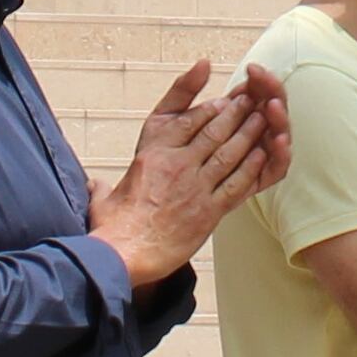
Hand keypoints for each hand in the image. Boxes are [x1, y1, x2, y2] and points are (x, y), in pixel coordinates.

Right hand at [91, 58, 288, 287]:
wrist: (124, 255)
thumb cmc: (113, 228)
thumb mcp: (103, 197)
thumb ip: (102, 187)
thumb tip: (94, 185)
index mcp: (152, 153)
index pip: (189, 119)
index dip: (211, 107)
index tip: (223, 101)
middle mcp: (177, 164)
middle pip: (214, 130)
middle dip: (235, 113)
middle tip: (250, 102)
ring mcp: (196, 186)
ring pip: (229, 152)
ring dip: (249, 133)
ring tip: (262, 119)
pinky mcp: (210, 210)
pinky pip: (237, 182)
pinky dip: (252, 166)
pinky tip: (262, 154)